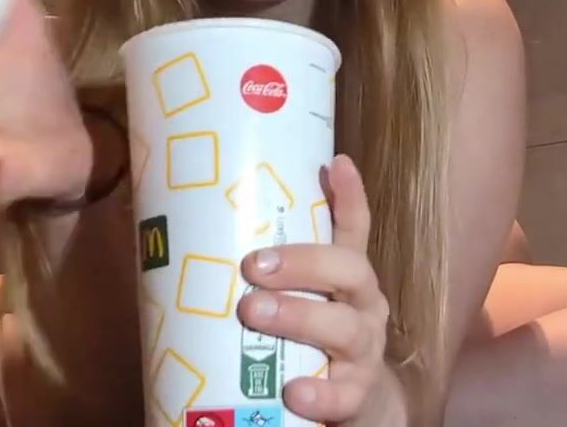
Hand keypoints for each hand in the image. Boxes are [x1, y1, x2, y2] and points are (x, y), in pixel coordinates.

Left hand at [238, 155, 400, 424]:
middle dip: (302, 263)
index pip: (354, 230)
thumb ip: (273, 275)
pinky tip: (293, 390)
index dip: (350, 196)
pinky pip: (343, 394)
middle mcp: (364, 307)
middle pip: (348, 271)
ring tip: (254, 313)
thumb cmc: (314, 344)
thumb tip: (201, 234)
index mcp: (350, 279)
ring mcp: (365, 351)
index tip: (335, 163)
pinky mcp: (359, 395)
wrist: (357, 409)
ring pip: (344, 328)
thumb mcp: (306, 301)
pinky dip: (319, 393)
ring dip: (299, 316)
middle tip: (253, 266)